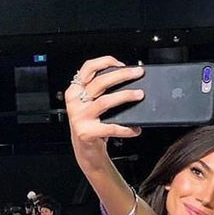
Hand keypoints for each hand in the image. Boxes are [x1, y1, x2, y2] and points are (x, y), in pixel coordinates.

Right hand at [64, 56, 144, 175]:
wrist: (86, 152)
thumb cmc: (91, 126)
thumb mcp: (90, 105)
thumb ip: (99, 91)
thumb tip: (125, 78)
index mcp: (74, 91)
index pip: (88, 68)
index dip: (105, 62)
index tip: (122, 64)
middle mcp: (75, 102)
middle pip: (100, 82)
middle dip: (122, 75)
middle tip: (138, 74)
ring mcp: (80, 118)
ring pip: (105, 101)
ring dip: (125, 96)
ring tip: (139, 95)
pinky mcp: (87, 133)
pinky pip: (110, 127)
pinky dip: (126, 128)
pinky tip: (135, 129)